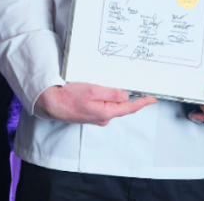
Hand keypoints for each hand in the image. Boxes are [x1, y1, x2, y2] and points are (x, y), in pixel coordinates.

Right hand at [36, 82, 155, 125]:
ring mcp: (97, 117)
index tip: (152, 99)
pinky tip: (96, 91)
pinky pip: (103, 106)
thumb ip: (111, 94)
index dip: (142, 103)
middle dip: (125, 97)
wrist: (51, 103)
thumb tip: (125, 96)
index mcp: (106, 112)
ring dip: (112, 97)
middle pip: (121, 106)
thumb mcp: (92, 90)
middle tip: (127, 85)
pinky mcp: (90, 114)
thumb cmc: (69, 96)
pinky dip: (104, 98)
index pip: (129, 108)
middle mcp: (103, 118)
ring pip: (111, 105)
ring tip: (102, 85)